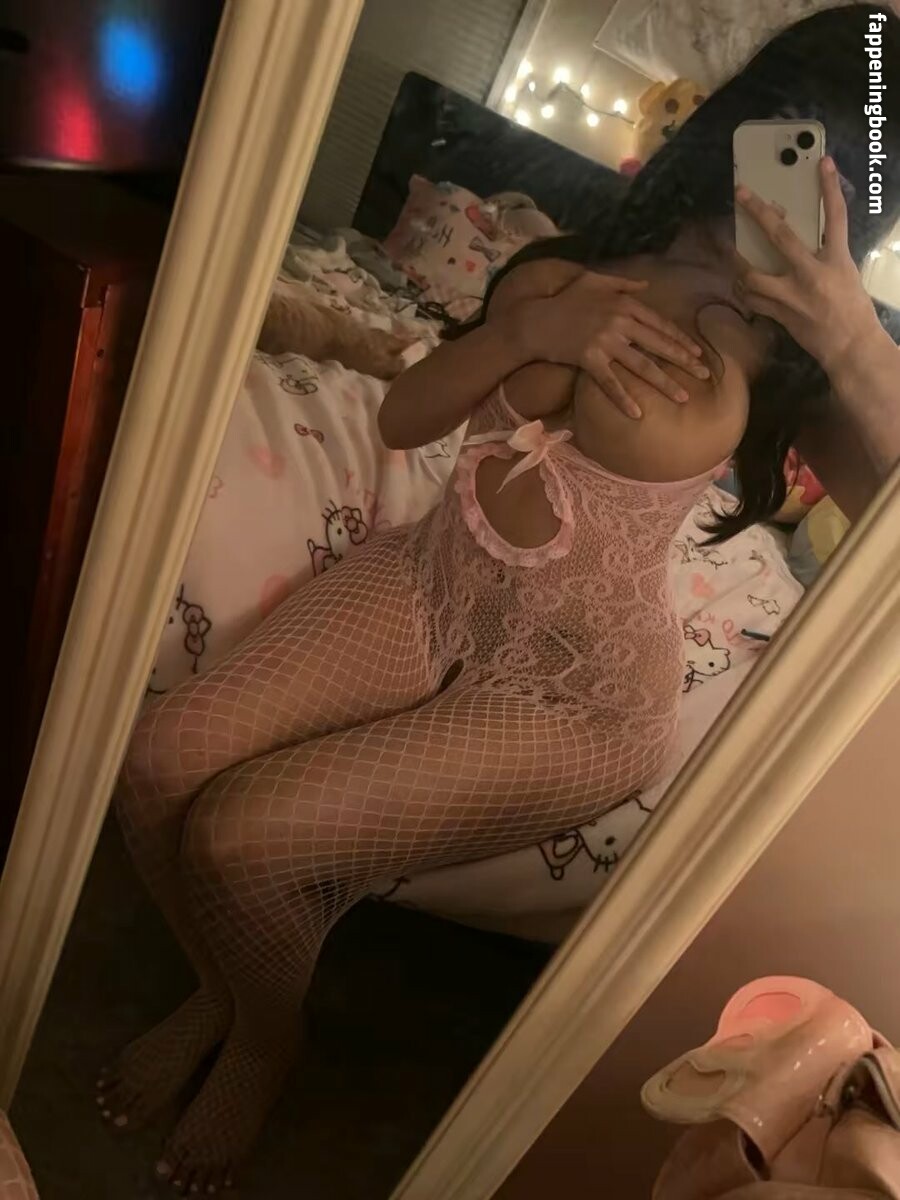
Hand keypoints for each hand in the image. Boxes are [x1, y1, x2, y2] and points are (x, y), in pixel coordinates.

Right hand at [506, 270, 709, 418]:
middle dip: (684, 362)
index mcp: (624, 304)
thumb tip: (647, 284)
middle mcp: (619, 323)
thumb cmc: (564, 299)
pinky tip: (638, 413)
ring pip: (642, 366)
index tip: (697, 352)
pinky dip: (624, 399)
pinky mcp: (589, 360)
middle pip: (658, 346)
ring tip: (683, 397)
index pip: (660, 324)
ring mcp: (605, 343)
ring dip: (664, 383)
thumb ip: (623, 282)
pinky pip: (611, 383)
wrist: (535, 319)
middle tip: (704, 375)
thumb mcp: (593, 280)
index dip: (680, 339)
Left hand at [733, 157, 882, 373]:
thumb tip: (803, 241)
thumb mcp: (844, 274)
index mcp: (836, 260)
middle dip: (758, 212)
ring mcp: (792, 295)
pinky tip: (740, 285)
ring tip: (725, 248)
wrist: (850, 346)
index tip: (823, 163)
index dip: (829, 188)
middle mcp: (812, 274)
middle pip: (780, 236)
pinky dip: (745, 291)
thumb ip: (824, 256)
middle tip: (742, 194)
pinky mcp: (780, 314)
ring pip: (753, 274)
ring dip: (735, 261)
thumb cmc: (851, 310)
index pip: (835, 217)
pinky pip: (753, 300)